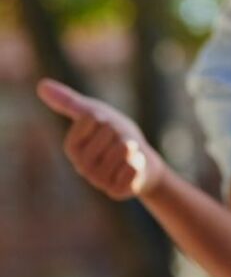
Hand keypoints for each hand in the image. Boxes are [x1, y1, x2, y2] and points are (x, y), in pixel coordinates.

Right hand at [37, 78, 164, 199]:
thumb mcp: (94, 113)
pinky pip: (131, 169)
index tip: (105, 125)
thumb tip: (41, 85)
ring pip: (122, 149)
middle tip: (120, 140)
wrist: (142, 161)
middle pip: (109, 132)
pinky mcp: (117, 191)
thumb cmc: (115, 134)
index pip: (89, 120)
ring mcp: (99, 181)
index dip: (103, 117)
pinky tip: (134, 166)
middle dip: (121, 131)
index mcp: (72, 147)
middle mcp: (81, 166)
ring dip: (132, 146)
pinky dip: (138, 162)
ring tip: (129, 153)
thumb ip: (69, 102)